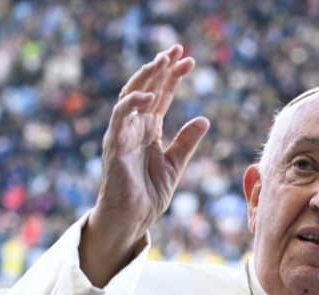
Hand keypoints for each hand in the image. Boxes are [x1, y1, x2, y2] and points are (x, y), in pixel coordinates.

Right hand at [81, 44, 210, 285]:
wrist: (132, 220)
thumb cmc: (148, 196)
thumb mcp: (175, 165)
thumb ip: (186, 142)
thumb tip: (204, 119)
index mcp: (148, 130)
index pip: (161, 96)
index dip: (173, 77)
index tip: (190, 60)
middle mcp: (133, 128)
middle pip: (145, 89)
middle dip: (160, 68)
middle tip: (177, 49)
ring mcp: (122, 135)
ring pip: (130, 96)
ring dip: (145, 77)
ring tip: (162, 62)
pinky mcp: (114, 147)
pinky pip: (120, 118)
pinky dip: (133, 104)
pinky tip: (151, 95)